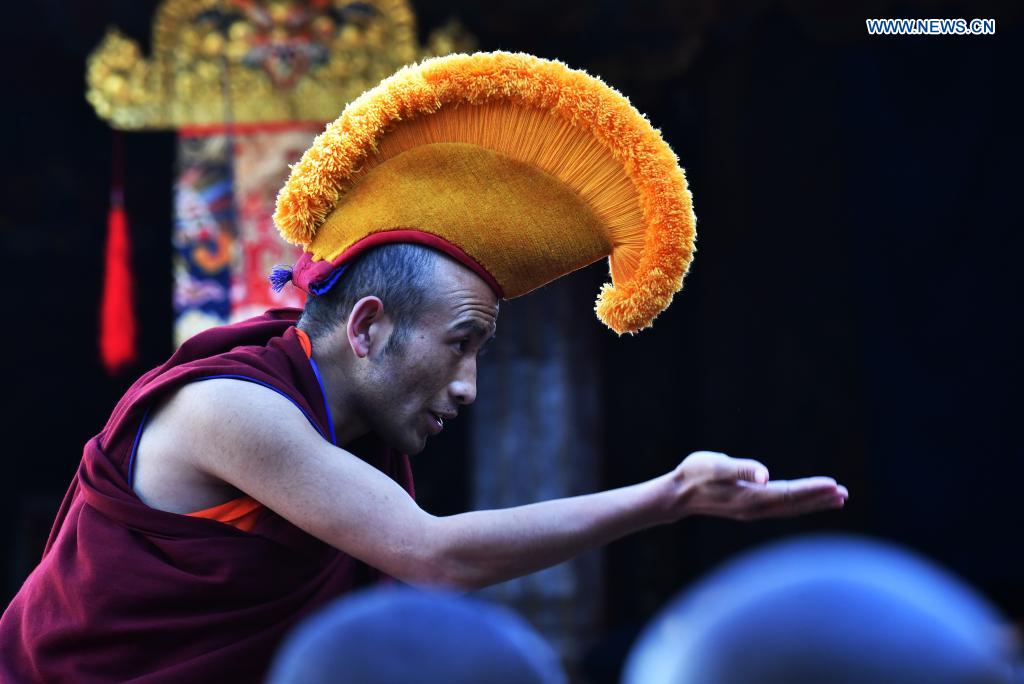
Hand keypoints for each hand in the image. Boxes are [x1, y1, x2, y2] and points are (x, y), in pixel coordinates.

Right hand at [665, 451, 847, 521]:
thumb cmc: (693, 474)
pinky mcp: (749, 509)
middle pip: (794, 505)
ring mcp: (752, 511)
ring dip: (813, 504)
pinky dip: (799, 504)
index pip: (788, 494)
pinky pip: (782, 508)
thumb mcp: (714, 465)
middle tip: (845, 494)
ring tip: (837, 499)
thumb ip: (740, 468)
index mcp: (749, 497)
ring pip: (790, 509)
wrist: (676, 495)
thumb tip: (765, 475)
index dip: (811, 490)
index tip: (834, 484)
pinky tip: (807, 501)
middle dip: (819, 499)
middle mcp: (754, 508)